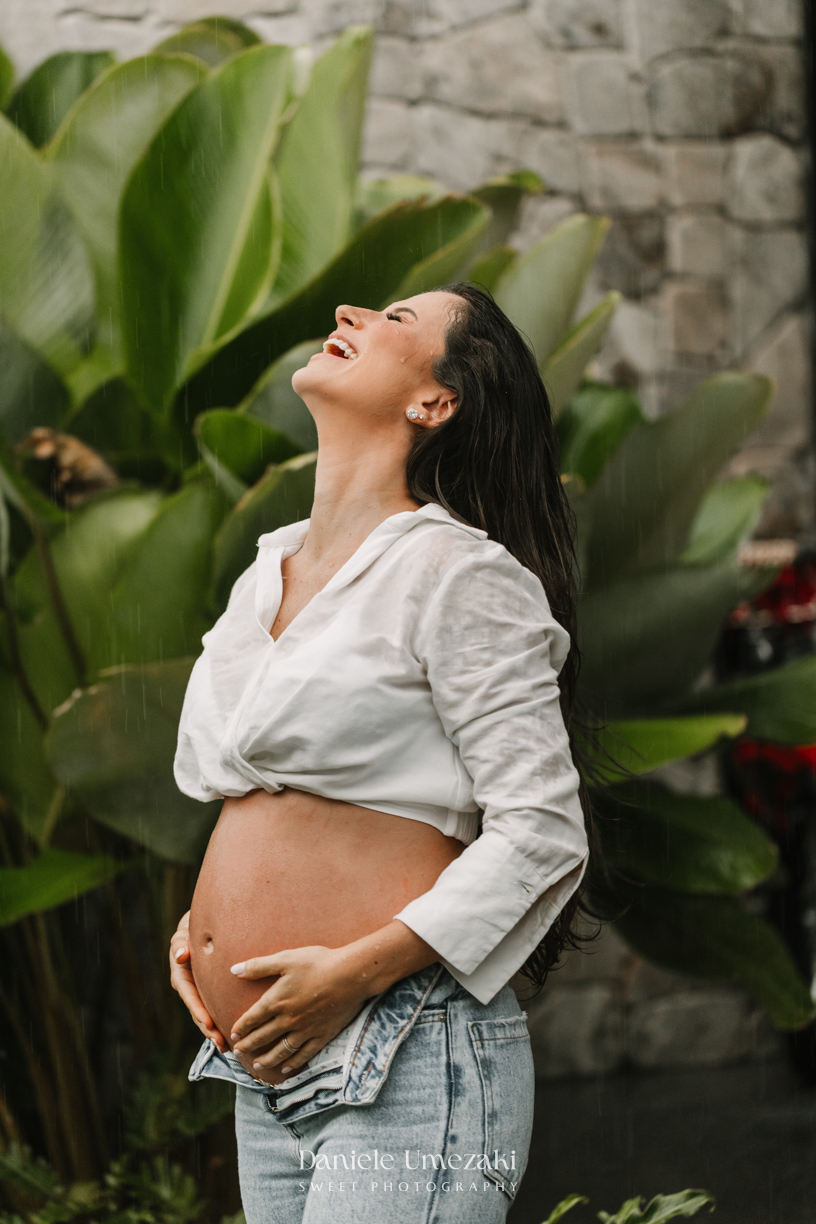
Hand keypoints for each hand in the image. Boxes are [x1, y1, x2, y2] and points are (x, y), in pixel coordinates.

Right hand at [169, 911, 227, 1051]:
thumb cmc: (189, 932)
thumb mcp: (182, 937)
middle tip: (221, 1042)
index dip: (198, 1011)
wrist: (197, 931)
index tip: (208, 1023)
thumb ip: (180, 945)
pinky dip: (221, 1022)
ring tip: (227, 1047)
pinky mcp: (209, 993)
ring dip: (215, 1031)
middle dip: (208, 1029)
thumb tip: (181, 955)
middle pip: (198, 1012)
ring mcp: (199, 993)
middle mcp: (189, 988)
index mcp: (181, 977)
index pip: (190, 997)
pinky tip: (233, 1035)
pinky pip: (214, 1009)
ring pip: (206, 1015)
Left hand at [229, 945, 369, 1076]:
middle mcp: (288, 1019)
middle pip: (264, 1036)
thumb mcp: (286, 959)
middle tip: (238, 1052)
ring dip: (267, 1059)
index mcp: (277, 1000)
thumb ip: (259, 966)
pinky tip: (286, 1068)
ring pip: (281, 1050)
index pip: (253, 1018)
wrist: (350, 975)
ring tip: (257, 1065)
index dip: (242, 1027)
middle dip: (249, 1045)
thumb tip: (234, 969)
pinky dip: (293, 1063)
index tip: (234, 1034)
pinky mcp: (322, 1035)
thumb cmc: (318, 963)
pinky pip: (304, 1054)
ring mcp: (305, 1030)